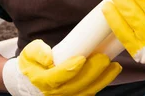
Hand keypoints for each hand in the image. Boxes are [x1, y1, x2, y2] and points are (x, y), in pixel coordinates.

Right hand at [2, 39, 120, 95]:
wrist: (33, 78)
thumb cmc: (33, 63)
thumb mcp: (30, 53)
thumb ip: (38, 52)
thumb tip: (49, 58)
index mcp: (42, 80)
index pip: (57, 77)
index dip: (70, 69)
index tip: (81, 58)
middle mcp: (55, 93)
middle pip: (76, 85)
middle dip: (92, 72)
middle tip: (104, 58)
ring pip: (86, 92)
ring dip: (102, 80)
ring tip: (114, 66)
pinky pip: (90, 93)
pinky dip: (101, 84)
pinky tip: (111, 72)